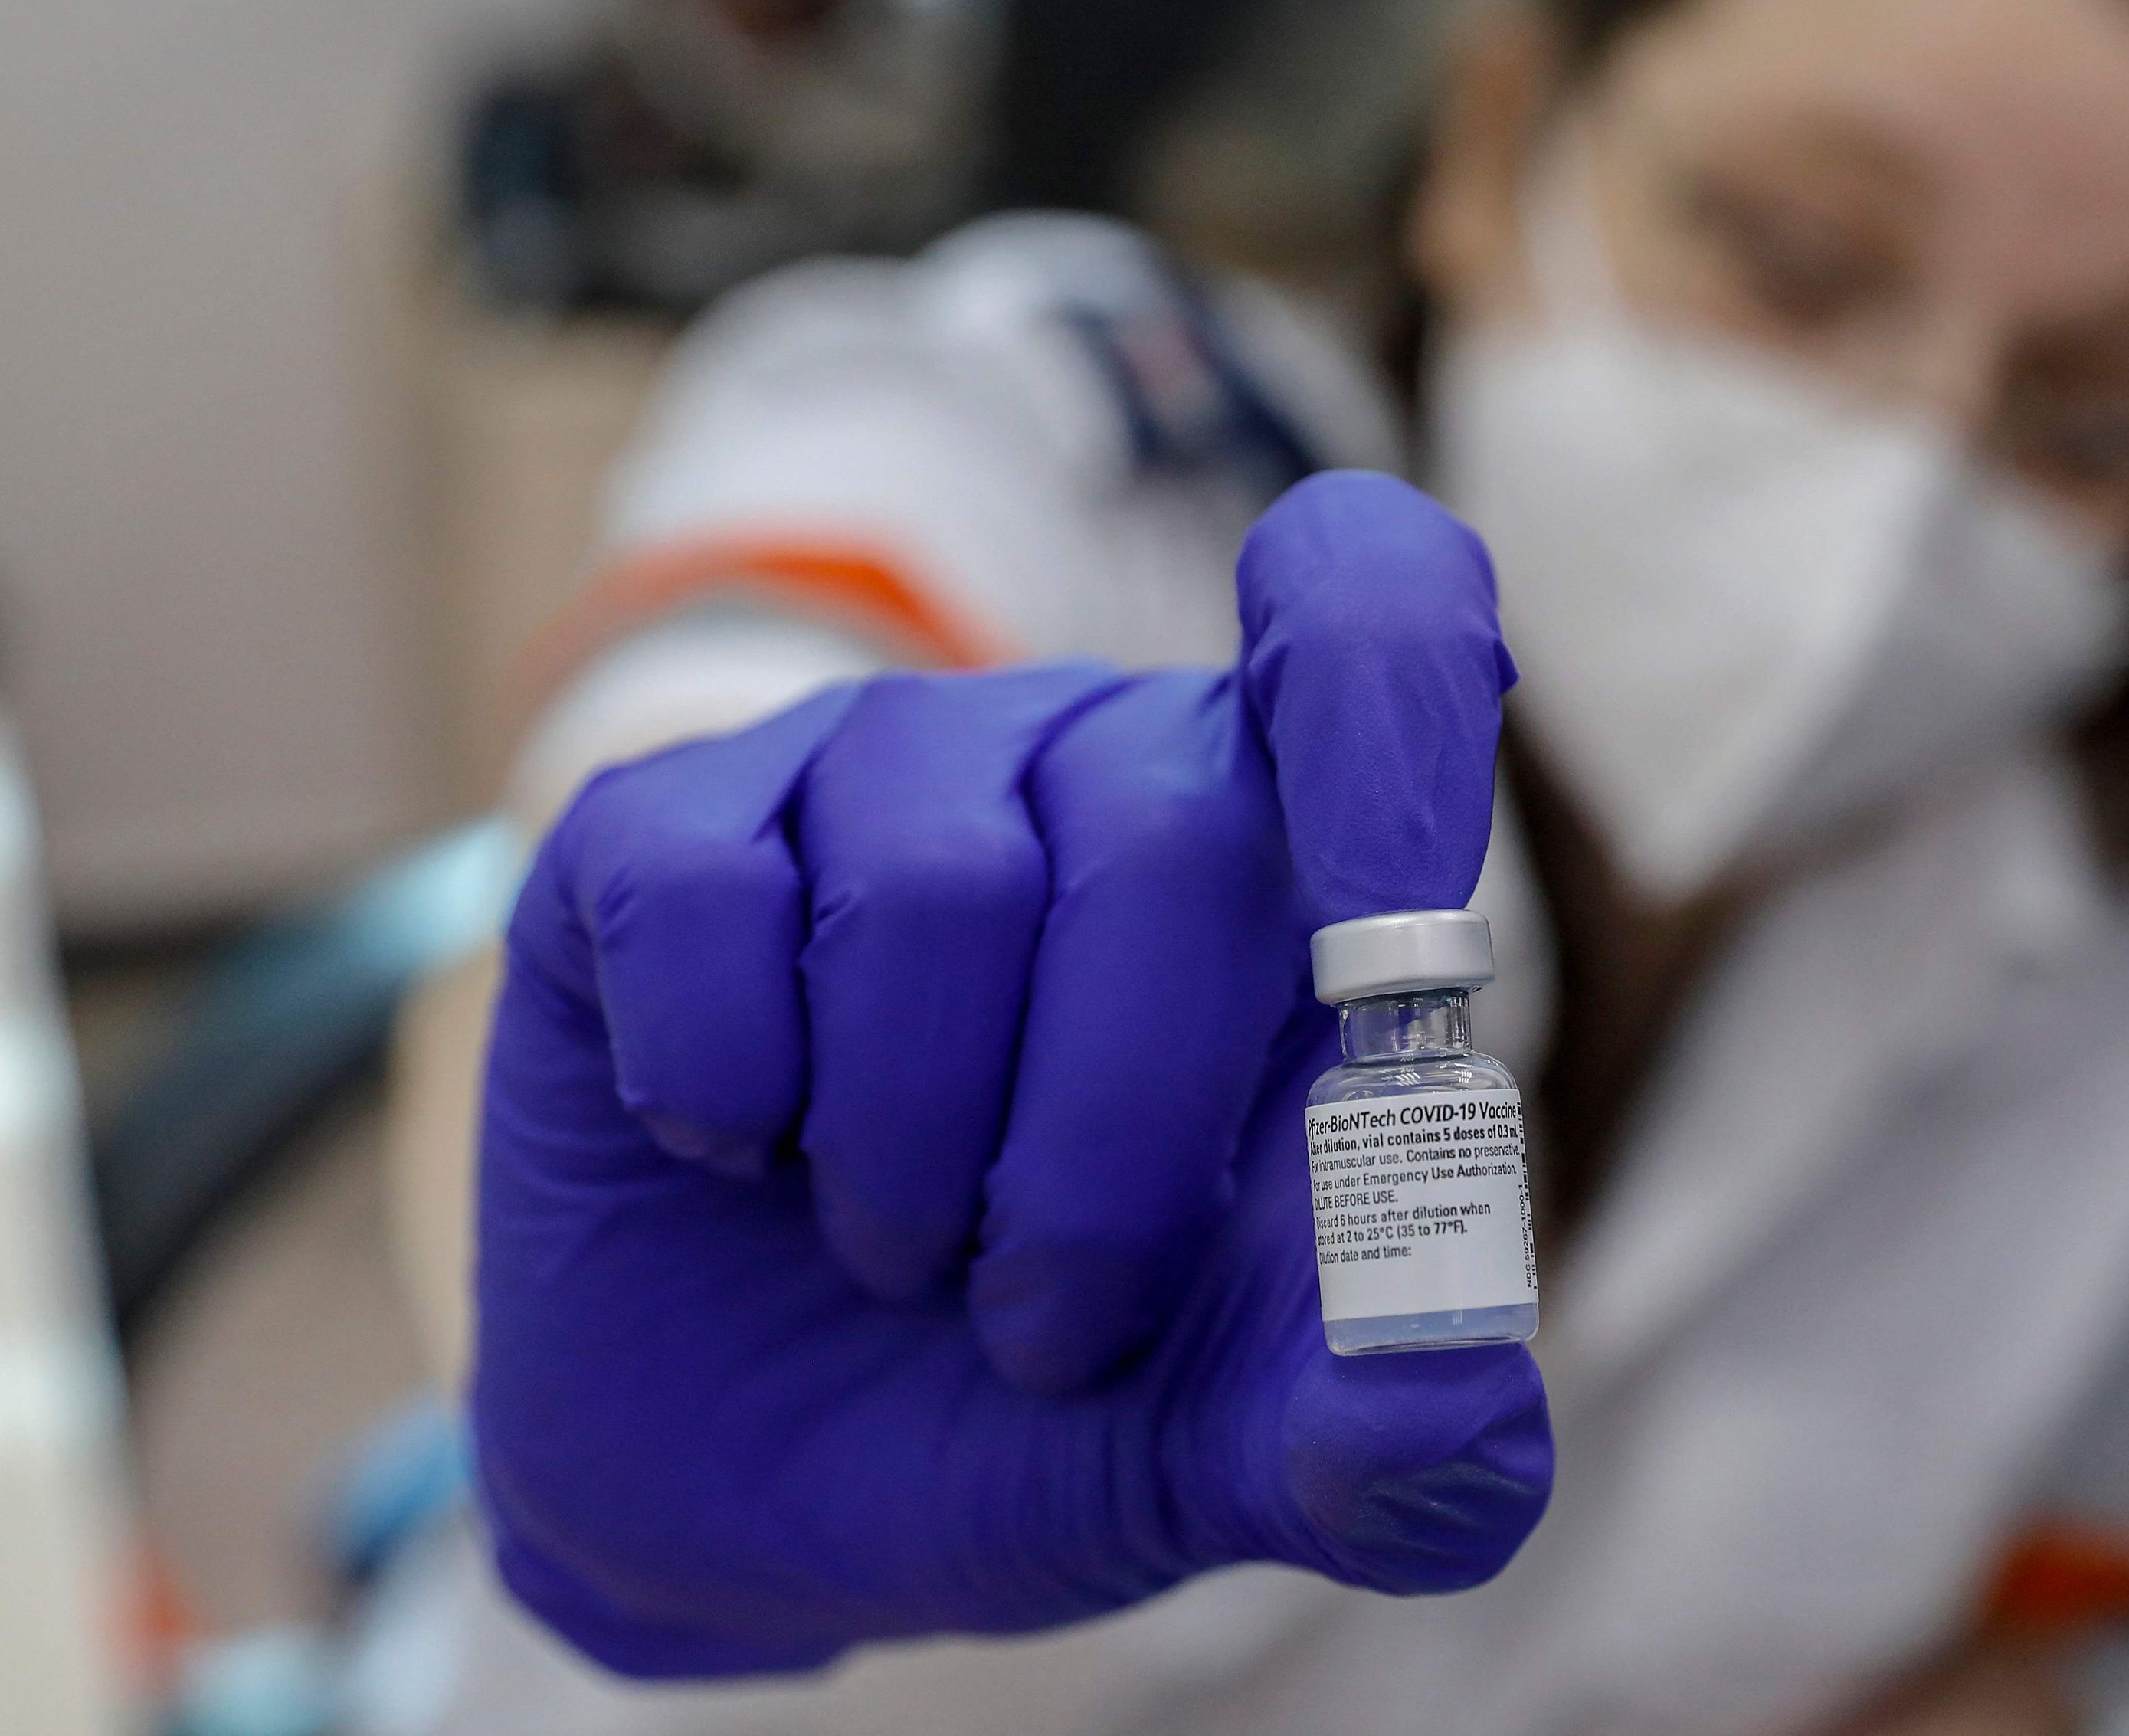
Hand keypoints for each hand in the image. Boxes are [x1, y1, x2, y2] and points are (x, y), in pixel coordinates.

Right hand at [469, 472, 1548, 1676]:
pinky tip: (734, 1152)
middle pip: (1167, 838)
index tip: (1379, 918)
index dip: (1391, 714)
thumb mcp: (1224, 1455)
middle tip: (1046, 1324)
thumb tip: (1471, 1402)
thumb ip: (1378, 1435)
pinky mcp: (657, 828)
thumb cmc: (1032, 1416)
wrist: (749, 1502)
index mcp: (1286, 864)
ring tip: (896, 1248)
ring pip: (931, 887)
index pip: (1371, 624)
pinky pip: (700, 896)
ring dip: (909, 1156)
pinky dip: (723, 1091)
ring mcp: (867, 772)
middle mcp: (1092, 761)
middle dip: (1111, 1152)